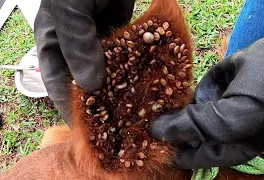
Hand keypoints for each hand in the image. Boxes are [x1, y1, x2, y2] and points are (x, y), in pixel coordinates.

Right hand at [34, 0, 134, 124]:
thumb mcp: (69, 11)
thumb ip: (77, 46)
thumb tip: (90, 85)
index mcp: (55, 45)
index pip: (58, 84)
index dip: (71, 107)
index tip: (88, 127)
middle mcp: (78, 47)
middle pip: (87, 82)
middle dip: (101, 102)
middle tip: (117, 123)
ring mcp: (102, 40)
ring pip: (110, 71)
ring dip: (121, 88)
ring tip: (135, 108)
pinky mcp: (122, 33)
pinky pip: (129, 55)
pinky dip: (136, 68)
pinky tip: (147, 82)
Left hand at [150, 12, 263, 168]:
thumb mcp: (240, 115)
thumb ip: (199, 126)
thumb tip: (156, 131)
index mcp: (229, 147)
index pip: (190, 157)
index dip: (169, 150)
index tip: (146, 139)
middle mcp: (219, 130)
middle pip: (183, 134)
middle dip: (166, 125)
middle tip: (143, 115)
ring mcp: (214, 108)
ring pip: (183, 112)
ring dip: (169, 106)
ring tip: (152, 100)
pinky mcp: (211, 88)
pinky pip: (189, 92)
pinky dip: (180, 89)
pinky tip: (172, 86)